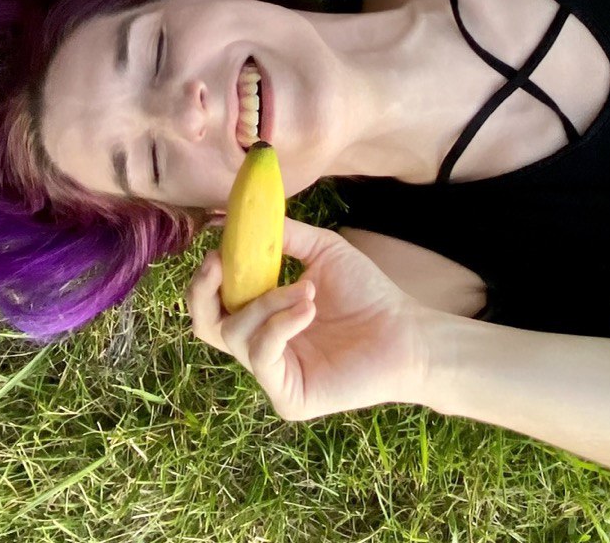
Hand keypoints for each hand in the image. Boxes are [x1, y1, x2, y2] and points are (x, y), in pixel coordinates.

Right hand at [186, 218, 433, 419]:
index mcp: (262, 314)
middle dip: (203, 291)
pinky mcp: (288, 396)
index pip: (214, 300)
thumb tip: (233, 213)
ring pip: (235, 334)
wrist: (406, 331)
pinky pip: (262, 356)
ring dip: (266, 302)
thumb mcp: (320, 251)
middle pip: (205, 324)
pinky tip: (308, 308)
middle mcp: (261, 344)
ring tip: (306, 290)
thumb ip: (281, 234)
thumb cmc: (367, 293)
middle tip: (218, 263)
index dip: (207, 274)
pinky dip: (280, 325)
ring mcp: (272, 373)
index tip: (216, 246)